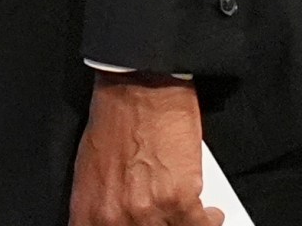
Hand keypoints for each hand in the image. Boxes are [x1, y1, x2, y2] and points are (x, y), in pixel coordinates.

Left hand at [70, 73, 222, 225]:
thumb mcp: (90, 169)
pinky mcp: (180, 199)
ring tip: (191, 219)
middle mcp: (117, 217)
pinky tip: (211, 215)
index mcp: (90, 210)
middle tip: (168, 219)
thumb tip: (110, 221)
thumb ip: (99, 205)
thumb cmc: (114, 120)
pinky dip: (209, 220)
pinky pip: (200, 225)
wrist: (140, 88)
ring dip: (185, 224)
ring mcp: (148, 211)